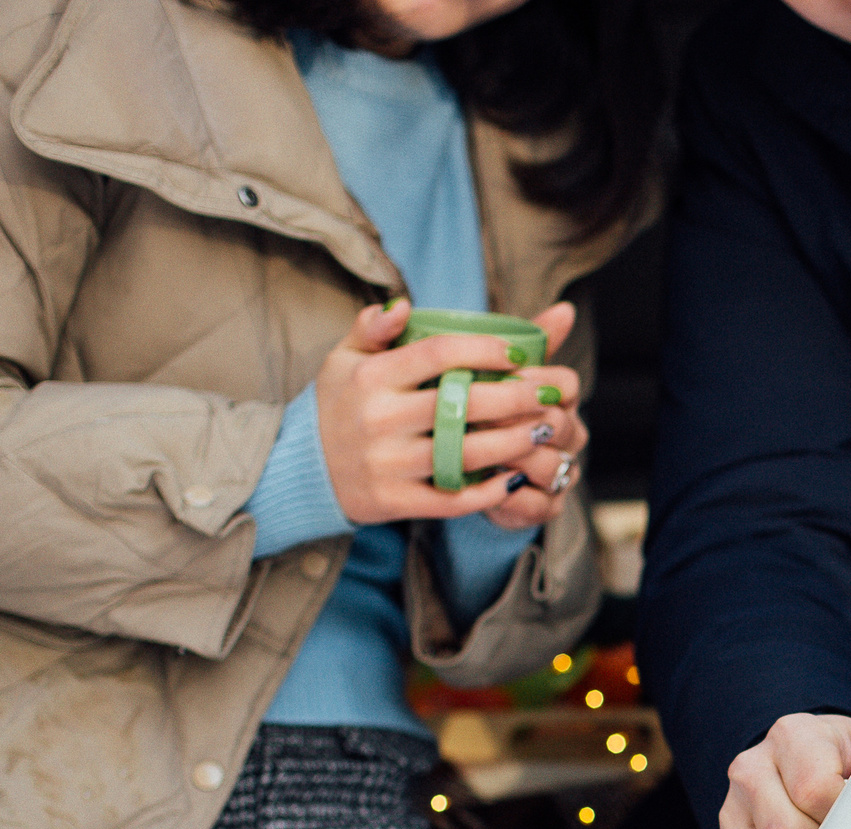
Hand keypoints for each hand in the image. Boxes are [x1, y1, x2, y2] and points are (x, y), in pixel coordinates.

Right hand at [313, 300, 585, 527]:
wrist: (300, 470)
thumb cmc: (337, 406)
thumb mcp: (343, 360)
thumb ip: (373, 330)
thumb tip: (404, 305)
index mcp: (372, 377)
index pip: (440, 354)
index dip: (486, 349)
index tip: (521, 352)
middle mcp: (379, 418)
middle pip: (463, 403)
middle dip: (517, 396)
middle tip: (550, 392)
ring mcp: (388, 463)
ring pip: (464, 452)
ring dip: (513, 442)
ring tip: (544, 430)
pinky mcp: (395, 501)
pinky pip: (452, 498)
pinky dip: (487, 491)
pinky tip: (514, 478)